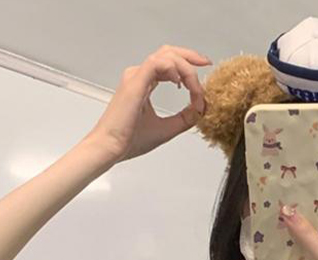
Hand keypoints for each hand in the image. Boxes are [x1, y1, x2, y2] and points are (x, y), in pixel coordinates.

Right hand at [84, 44, 211, 163]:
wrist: (111, 147)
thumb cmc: (129, 140)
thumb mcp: (167, 128)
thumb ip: (184, 118)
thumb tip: (201, 110)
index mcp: (144, 83)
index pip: (168, 64)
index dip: (188, 67)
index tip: (202, 81)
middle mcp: (139, 75)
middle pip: (168, 52)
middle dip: (190, 56)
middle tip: (206, 64)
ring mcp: (136, 76)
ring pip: (166, 56)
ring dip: (187, 70)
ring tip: (196, 91)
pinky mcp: (135, 82)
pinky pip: (158, 63)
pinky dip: (175, 70)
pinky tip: (182, 85)